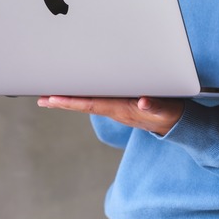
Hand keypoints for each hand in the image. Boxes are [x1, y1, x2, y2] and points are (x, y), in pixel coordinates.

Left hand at [37, 96, 183, 135]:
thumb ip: (156, 105)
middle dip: (62, 101)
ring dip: (68, 99)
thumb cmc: (170, 114)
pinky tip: (73, 95)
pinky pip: (96, 100)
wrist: (177, 123)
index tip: (52, 99)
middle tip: (41, 98)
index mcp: (121, 109)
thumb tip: (143, 101)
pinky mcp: (120, 105)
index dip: (71, 101)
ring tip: (49, 97)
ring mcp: (116, 108)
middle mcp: (115, 109)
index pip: (91, 104)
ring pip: (88, 102)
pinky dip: (82, 97)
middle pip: (83, 104)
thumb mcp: (166, 109)